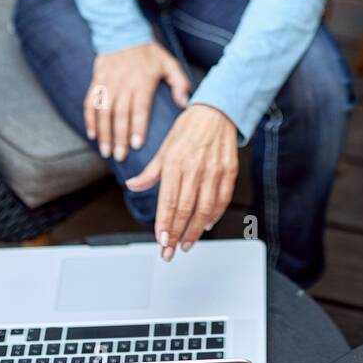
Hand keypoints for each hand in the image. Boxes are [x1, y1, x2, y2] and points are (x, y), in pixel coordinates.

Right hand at [85, 42, 190, 160]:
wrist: (122, 33)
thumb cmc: (149, 54)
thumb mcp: (169, 64)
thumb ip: (179, 83)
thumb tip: (184, 104)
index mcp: (142, 81)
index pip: (139, 107)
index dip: (137, 126)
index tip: (136, 144)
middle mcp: (123, 83)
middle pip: (120, 114)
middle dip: (119, 137)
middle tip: (120, 156)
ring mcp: (108, 82)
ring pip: (103, 111)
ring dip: (103, 133)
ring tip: (106, 151)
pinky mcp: (96, 81)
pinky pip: (90, 102)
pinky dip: (90, 120)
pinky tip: (92, 135)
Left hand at [124, 104, 238, 260]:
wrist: (218, 111)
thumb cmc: (189, 128)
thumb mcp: (165, 147)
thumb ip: (150, 172)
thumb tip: (133, 186)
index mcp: (175, 162)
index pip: (169, 201)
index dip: (165, 225)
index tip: (161, 241)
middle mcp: (195, 168)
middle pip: (185, 210)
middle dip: (176, 235)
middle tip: (170, 251)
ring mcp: (214, 170)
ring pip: (205, 209)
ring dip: (195, 231)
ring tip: (186, 244)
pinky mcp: (229, 172)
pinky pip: (222, 200)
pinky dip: (215, 215)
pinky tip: (207, 224)